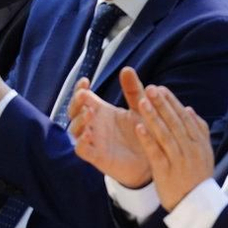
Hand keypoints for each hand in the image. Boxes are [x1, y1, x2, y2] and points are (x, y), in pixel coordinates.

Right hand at [69, 68, 151, 187]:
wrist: (153, 160)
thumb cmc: (144, 133)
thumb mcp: (140, 109)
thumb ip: (133, 90)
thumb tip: (127, 68)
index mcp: (101, 111)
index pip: (83, 98)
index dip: (79, 89)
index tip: (85, 81)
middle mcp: (94, 125)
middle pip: (73, 112)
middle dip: (75, 102)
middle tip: (84, 95)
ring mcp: (93, 141)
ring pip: (74, 130)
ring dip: (79, 120)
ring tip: (89, 113)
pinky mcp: (97, 157)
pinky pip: (81, 149)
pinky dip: (81, 142)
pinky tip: (89, 134)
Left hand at [132, 83, 214, 210]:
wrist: (196, 205)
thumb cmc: (196, 177)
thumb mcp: (204, 153)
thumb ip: (198, 131)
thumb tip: (189, 109)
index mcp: (199, 143)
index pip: (184, 117)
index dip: (171, 102)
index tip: (160, 88)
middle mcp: (191, 149)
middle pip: (175, 122)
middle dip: (161, 104)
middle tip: (150, 87)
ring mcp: (179, 160)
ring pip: (164, 134)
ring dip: (152, 116)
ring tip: (141, 101)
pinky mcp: (166, 171)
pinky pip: (155, 152)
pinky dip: (147, 139)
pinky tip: (138, 126)